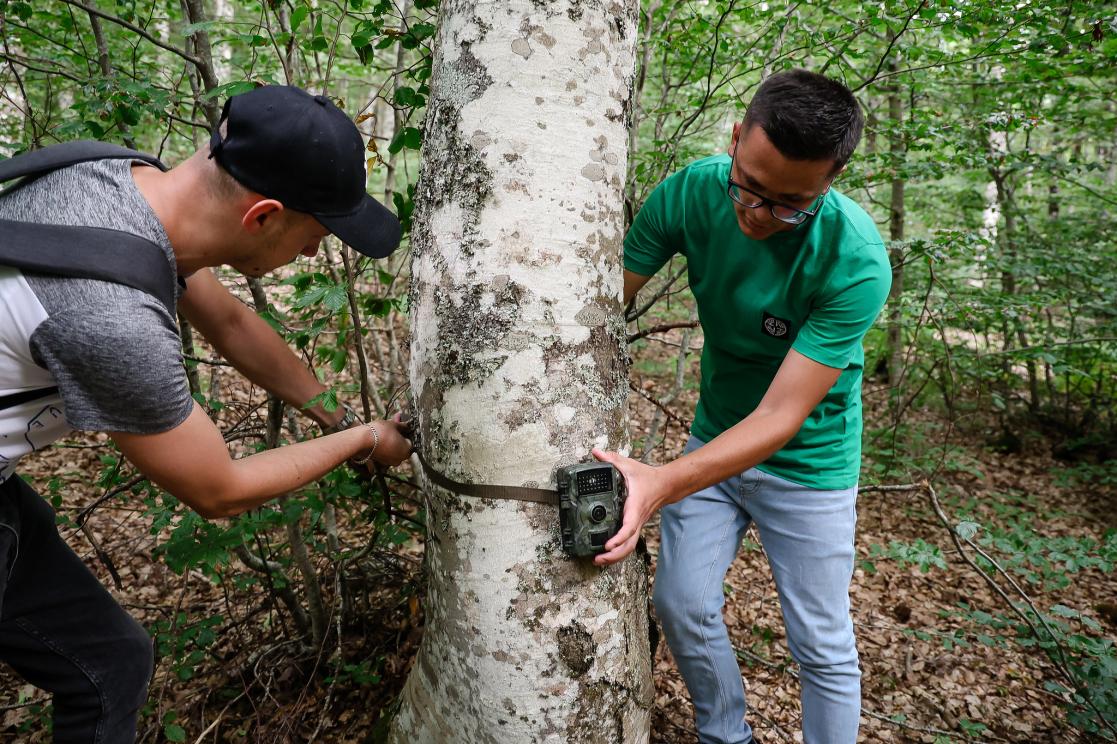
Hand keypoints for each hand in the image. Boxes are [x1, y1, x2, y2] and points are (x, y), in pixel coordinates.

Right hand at [367, 414, 411, 467]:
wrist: (362, 441)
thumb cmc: (381, 432)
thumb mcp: (393, 425)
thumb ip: (402, 425)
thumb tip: (406, 425)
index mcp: (407, 450)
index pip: (410, 440)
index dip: (405, 431)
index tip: (400, 425)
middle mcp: (400, 459)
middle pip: (402, 445)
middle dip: (398, 435)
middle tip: (393, 425)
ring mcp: (390, 461)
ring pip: (393, 449)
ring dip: (391, 440)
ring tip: (385, 429)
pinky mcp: (380, 461)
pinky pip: (386, 452)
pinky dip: (385, 445)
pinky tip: (380, 436)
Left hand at [591, 448, 669, 566]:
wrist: (665, 485)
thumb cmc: (646, 477)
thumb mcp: (628, 465)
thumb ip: (611, 459)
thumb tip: (596, 452)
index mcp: (634, 507)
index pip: (628, 527)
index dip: (618, 538)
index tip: (608, 545)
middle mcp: (636, 520)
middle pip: (629, 545)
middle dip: (614, 555)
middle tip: (598, 559)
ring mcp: (637, 525)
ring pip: (629, 547)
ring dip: (616, 557)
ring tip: (599, 561)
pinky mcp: (636, 527)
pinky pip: (629, 543)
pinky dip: (619, 551)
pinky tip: (607, 554)